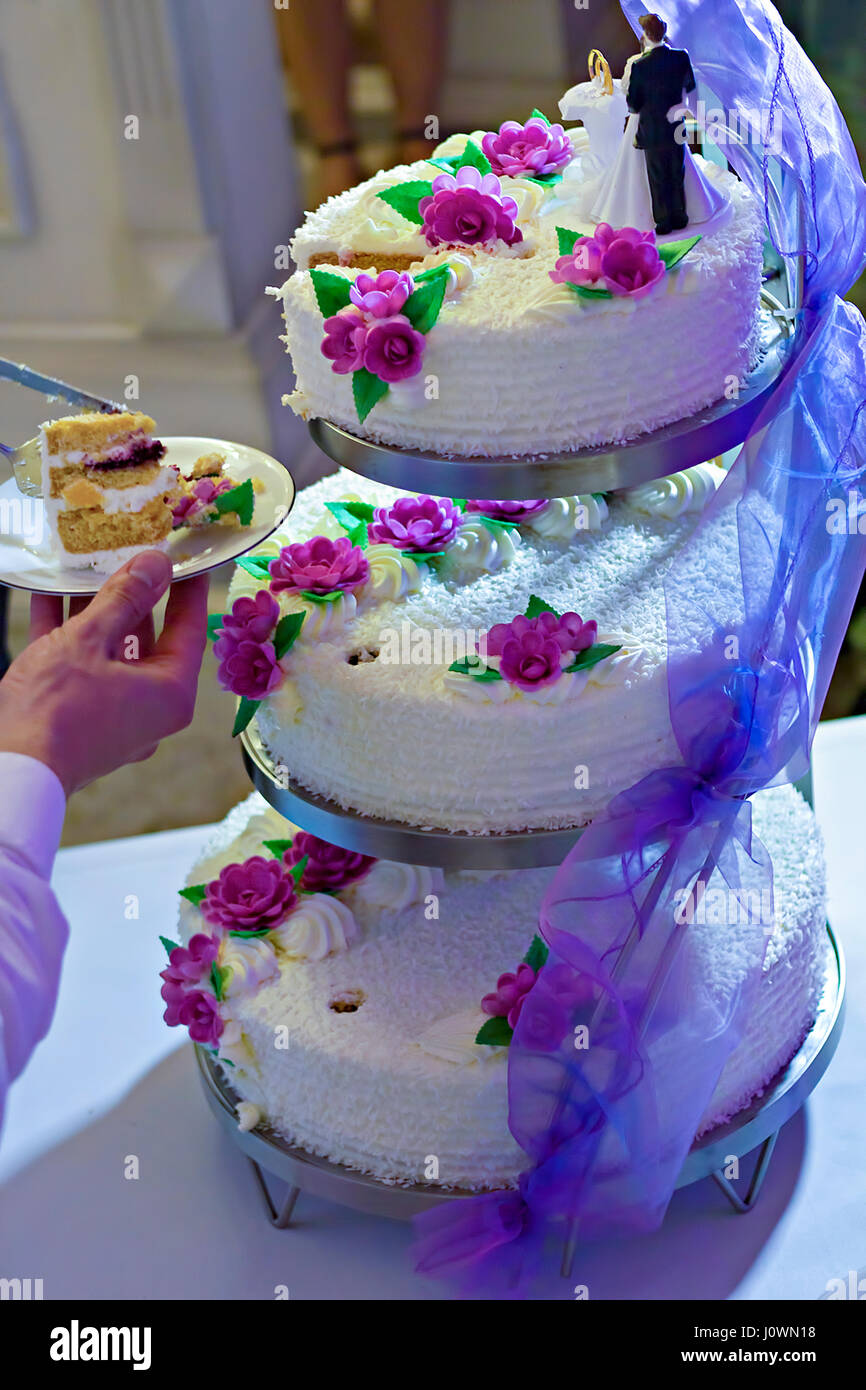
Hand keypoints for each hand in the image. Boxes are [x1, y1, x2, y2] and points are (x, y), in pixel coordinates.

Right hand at [0, 551, 208, 795]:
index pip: (189, 630)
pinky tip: (49, 591)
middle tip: (131, 550)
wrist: (10, 770)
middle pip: (147, 638)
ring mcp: (112, 715)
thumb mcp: (91, 641)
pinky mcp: (77, 717)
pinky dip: (65, 632)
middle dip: (133, 594)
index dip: (189, 589)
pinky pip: (78, 665)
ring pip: (109, 649)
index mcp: (169, 694)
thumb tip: (156, 564)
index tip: (188, 557)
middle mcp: (148, 708)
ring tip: (88, 563)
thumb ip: (124, 599)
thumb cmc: (57, 709)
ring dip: (94, 608)